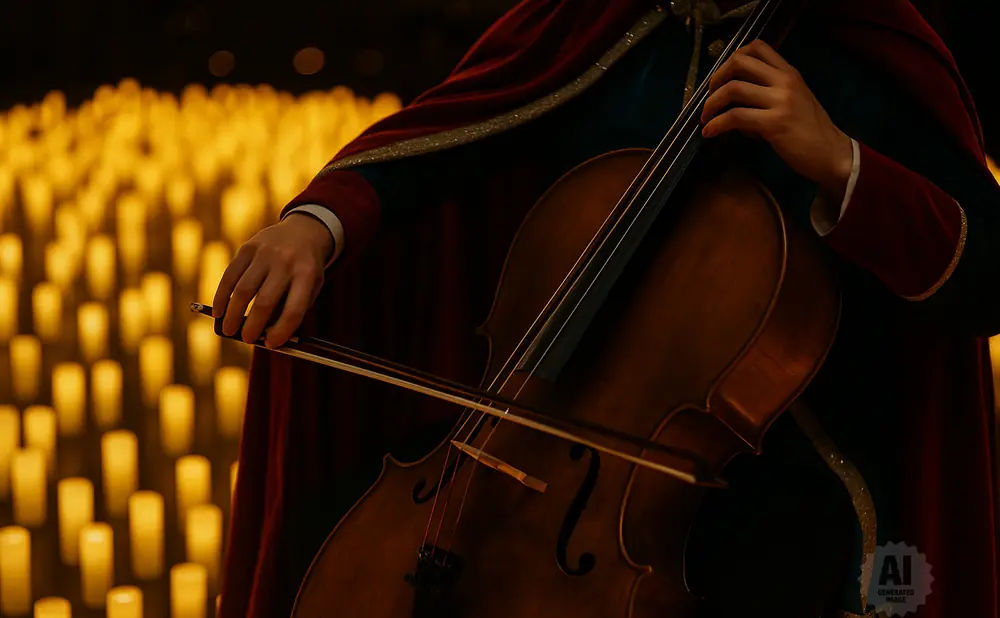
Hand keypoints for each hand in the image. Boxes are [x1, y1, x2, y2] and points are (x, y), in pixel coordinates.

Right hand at [212, 213, 333, 347]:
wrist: (303, 232)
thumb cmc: (305, 270)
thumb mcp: (310, 288)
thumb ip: (291, 309)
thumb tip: (265, 335)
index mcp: (307, 275)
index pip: (294, 310)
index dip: (281, 331)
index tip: (271, 344)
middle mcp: (286, 262)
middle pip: (265, 302)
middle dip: (253, 326)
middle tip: (247, 339)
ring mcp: (265, 253)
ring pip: (243, 290)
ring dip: (233, 315)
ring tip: (229, 330)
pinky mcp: (247, 248)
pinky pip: (230, 276)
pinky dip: (222, 296)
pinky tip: (219, 311)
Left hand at [700, 40, 853, 196]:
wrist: (830, 153)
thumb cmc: (809, 131)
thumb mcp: (792, 101)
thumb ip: (767, 92)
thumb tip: (733, 98)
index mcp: (789, 73)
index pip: (757, 46)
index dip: (732, 58)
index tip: (722, 77)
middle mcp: (785, 81)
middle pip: (739, 62)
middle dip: (716, 78)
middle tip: (709, 96)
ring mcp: (780, 101)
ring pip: (733, 89)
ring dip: (711, 104)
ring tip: (705, 119)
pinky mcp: (774, 123)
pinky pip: (735, 117)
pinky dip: (716, 124)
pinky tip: (710, 133)